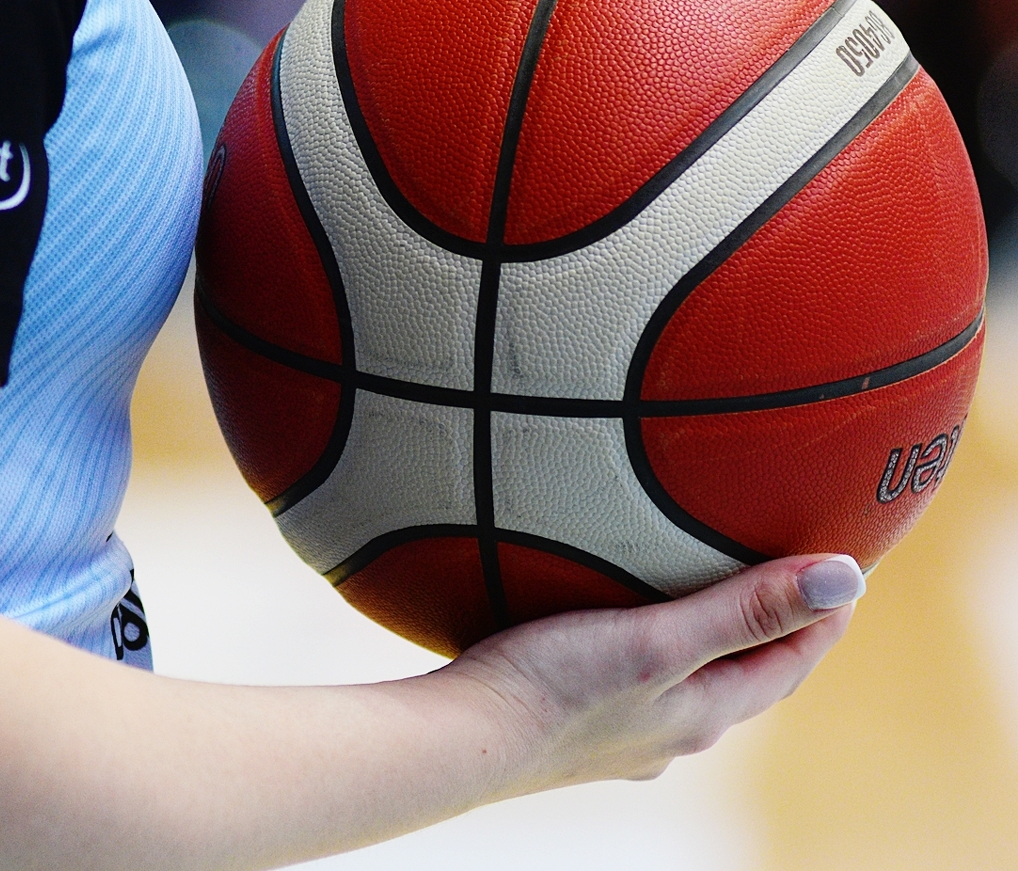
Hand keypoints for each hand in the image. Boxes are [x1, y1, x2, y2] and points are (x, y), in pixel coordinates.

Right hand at [446, 554, 863, 796]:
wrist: (461, 740)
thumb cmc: (554, 685)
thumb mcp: (658, 639)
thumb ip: (744, 609)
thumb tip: (847, 578)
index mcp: (704, 713)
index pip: (790, 662)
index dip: (823, 616)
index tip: (846, 568)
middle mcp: (673, 732)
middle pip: (746, 677)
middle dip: (776, 631)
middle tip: (792, 577)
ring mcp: (625, 736)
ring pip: (691, 685)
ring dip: (714, 644)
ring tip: (713, 597)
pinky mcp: (579, 729)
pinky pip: (638, 684)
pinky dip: (655, 653)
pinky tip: (620, 634)